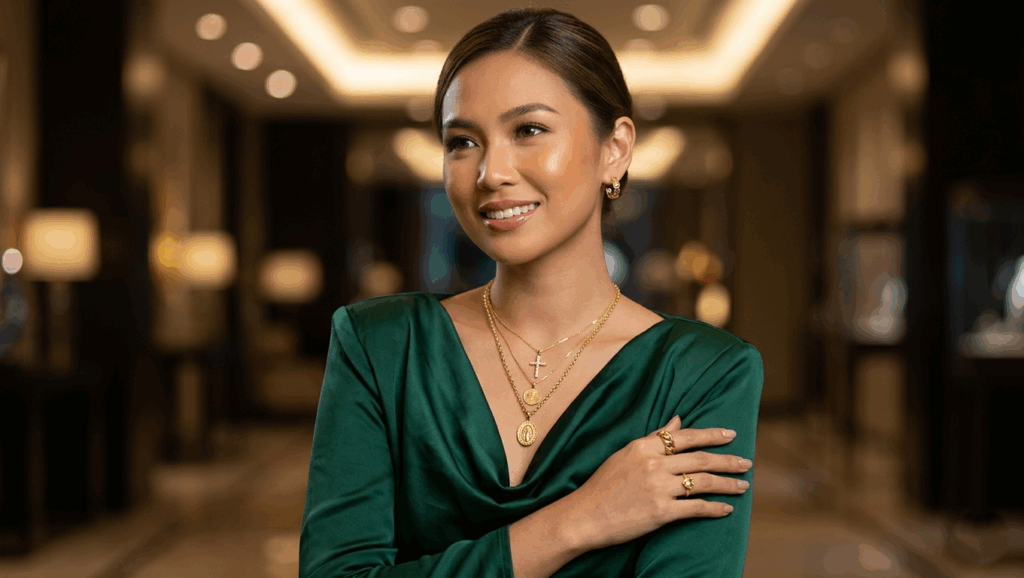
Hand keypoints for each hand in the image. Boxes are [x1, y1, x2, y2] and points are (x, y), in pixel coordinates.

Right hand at [567, 415, 751, 550]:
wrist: (585, 516)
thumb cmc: (602, 486)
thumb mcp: (625, 454)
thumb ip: (653, 438)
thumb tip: (677, 421)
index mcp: (643, 447)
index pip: (686, 437)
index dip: (712, 435)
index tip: (730, 434)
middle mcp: (653, 465)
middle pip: (701, 459)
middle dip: (728, 460)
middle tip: (746, 462)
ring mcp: (658, 489)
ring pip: (703, 482)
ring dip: (727, 483)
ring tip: (743, 485)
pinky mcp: (661, 513)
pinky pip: (696, 508)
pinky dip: (715, 508)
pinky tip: (727, 508)